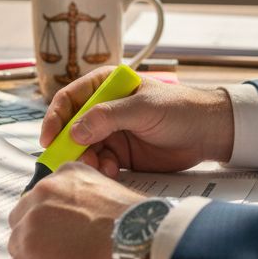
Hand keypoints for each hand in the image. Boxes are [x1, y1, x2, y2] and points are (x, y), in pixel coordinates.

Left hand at [8, 162, 141, 258]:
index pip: (40, 197)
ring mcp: (31, 224)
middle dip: (36, 237)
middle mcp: (42, 194)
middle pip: (22, 220)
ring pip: (17, 247)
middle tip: (59, 254)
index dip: (50, 220)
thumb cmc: (137, 225)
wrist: (142, 244)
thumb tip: (77, 218)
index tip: (60, 232)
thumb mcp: (109, 191)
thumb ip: (85, 198)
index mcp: (64, 176)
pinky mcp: (28, 255)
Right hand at [40, 67, 234, 176]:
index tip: (49, 139)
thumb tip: (75, 131)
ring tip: (101, 167)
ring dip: (86, 160)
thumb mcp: (143, 108)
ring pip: (83, 149)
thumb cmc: (180, 109)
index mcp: (105, 86)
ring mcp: (111, 133)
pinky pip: (99, 164)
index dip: (55, 118)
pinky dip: (100, 170)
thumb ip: (108, 117)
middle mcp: (103, 109)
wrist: (209, 133)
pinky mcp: (120, 155)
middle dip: (69, 146)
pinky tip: (112, 172)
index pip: (69, 99)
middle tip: (71, 162)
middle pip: (71, 128)